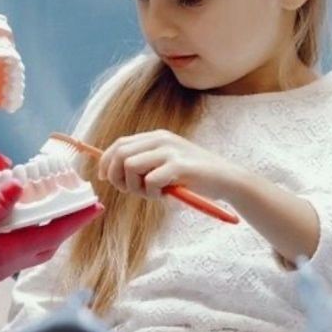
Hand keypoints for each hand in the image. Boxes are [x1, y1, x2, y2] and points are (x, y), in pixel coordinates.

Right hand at [0, 180, 102, 331]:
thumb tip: (18, 186)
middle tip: (78, 206)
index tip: (95, 207)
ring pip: (31, 247)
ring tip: (51, 208)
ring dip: (46, 228)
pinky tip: (12, 219)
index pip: (52, 234)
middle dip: (66, 225)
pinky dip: (24, 232)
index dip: (75, 220)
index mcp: (7, 255)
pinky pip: (14, 247)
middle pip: (47, 243)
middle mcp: (6, 264)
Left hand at [99, 130, 241, 200]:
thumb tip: (112, 172)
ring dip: (135, 187)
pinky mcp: (179, 166)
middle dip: (117, 176)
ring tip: (152, 193)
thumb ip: (144, 164)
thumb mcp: (166, 164)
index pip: (120, 144)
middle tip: (131, 191)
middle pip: (120, 154)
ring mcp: (170, 151)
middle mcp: (161, 139)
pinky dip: (152, 193)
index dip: (106, 161)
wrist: (228, 179)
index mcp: (156, 137)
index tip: (104, 178)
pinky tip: (165, 195)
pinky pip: (149, 181)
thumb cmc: (194, 177)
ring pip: (130, 166)